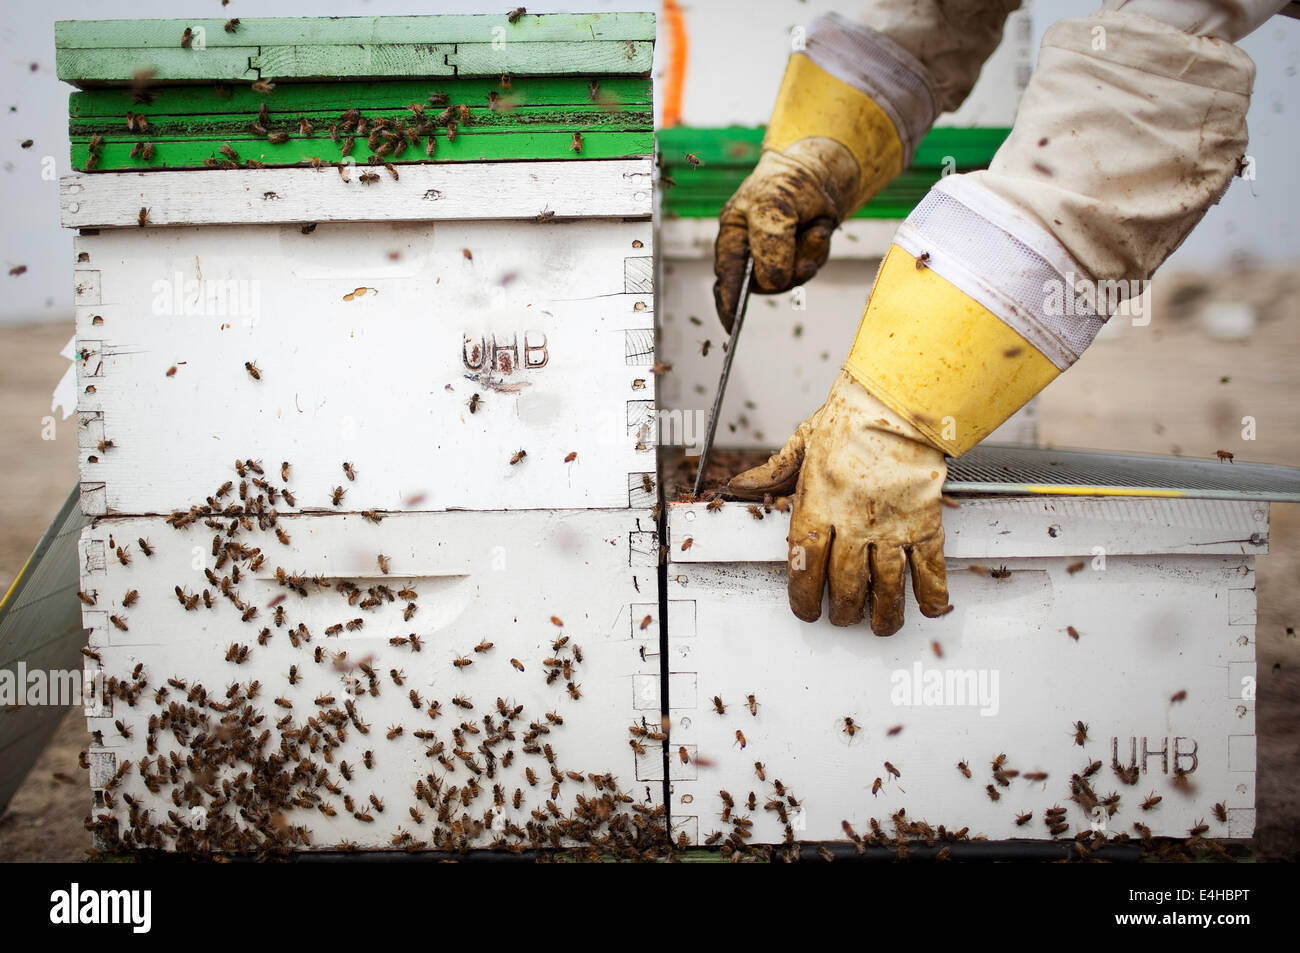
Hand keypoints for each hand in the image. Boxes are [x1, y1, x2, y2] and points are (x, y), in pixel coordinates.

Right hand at [712, 139, 859, 329]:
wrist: (816, 174)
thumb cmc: (783, 186)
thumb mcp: (774, 207)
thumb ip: (770, 243)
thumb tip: (772, 282)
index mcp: (733, 237)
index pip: (728, 274)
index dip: (728, 300)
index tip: (731, 324)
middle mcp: (751, 253)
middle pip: (764, 283)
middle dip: (788, 271)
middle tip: (803, 263)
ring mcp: (775, 258)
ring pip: (790, 278)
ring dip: (808, 256)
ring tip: (815, 231)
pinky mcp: (797, 259)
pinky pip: (809, 268)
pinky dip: (818, 250)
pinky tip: (819, 230)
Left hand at [728, 371, 952, 634]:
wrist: (899, 402)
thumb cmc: (851, 418)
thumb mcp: (802, 442)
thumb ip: (772, 472)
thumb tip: (740, 487)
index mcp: (818, 504)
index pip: (805, 564)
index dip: (804, 595)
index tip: (806, 609)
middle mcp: (853, 521)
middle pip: (844, 582)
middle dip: (842, 609)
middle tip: (842, 618)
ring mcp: (891, 525)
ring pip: (885, 584)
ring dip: (883, 612)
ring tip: (881, 625)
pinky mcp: (924, 521)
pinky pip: (928, 566)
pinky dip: (931, 592)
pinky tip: (928, 607)